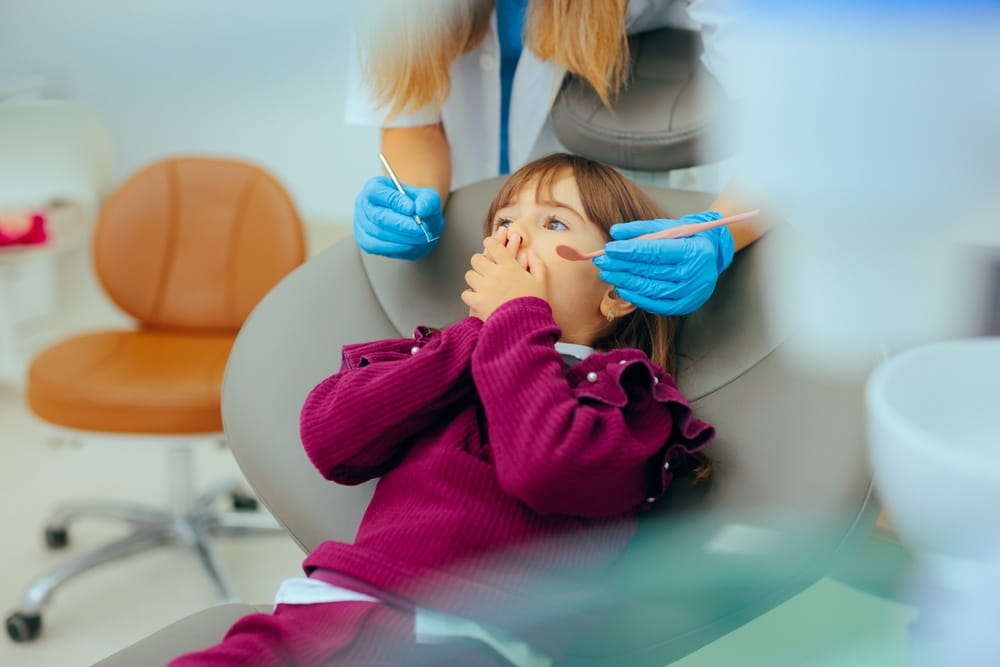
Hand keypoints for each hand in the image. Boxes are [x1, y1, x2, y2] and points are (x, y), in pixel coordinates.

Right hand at [353, 176, 444, 260]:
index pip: (377, 192)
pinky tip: (410, 245)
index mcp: (375, 187)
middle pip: (377, 215)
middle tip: (420, 228)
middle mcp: (364, 204)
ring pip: (378, 233)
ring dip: (402, 237)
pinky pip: (375, 247)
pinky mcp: (364, 240)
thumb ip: (427, 200)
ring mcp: (361, 223)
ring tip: (421, 236)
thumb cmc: (418, 207)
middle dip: (401, 224)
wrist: (415, 224)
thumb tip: (420, 209)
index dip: (394, 201)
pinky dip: (395, 247)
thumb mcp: (428, 197)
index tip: (412, 208)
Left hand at [462, 228, 544, 320]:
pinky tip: (477, 298)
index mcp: (510, 267)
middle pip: (476, 259)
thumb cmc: (535, 305)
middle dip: (479, 263)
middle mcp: (495, 274)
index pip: (493, 246)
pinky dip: (470, 296)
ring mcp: (484, 287)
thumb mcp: (542, 282)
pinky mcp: (477, 302)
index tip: (489, 244)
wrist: (526, 326)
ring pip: (469, 275)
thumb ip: (537, 264)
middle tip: (484, 269)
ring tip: (481, 285)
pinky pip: (466, 293)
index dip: (489, 242)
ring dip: (474, 279)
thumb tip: (530, 252)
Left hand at [593, 211, 734, 315]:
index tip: (609, 248)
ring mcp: (690, 293)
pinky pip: (656, 305)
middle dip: (622, 266)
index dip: (630, 251)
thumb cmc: (686, 239)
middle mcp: (694, 275)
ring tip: (607, 273)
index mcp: (694, 251)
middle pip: (651, 271)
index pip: (656, 252)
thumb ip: (642, 228)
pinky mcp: (684, 306)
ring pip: (651, 289)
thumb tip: (615, 231)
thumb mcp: (668, 227)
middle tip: (602, 261)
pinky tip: (622, 289)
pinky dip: (637, 298)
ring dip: (625, 282)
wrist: (712, 256)